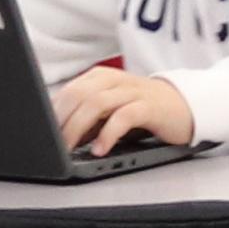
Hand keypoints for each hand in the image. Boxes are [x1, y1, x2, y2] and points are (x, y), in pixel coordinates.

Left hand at [53, 65, 194, 153]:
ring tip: (69, 148)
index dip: (52, 112)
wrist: (187, 107)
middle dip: (61, 121)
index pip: (69, 91)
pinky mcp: (151, 107)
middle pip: (78, 95)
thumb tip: (57, 133)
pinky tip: (100, 150)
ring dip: (78, 127)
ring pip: (96, 103)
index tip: (41, 133)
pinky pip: (124, 117)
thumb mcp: (112, 110)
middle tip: (51, 144)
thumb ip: (88, 117)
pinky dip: (108, 134)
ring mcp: (133, 92)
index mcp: (101, 77)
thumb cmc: (144, 110)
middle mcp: (115, 80)